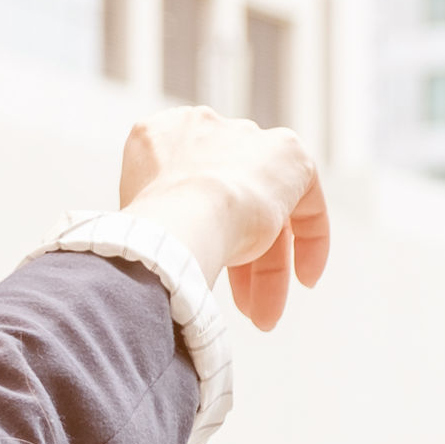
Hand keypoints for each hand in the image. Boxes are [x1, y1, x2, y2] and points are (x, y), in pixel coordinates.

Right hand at [115, 107, 330, 330]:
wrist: (182, 215)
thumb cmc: (147, 229)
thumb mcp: (137, 218)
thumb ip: (157, 218)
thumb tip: (163, 259)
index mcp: (160, 135)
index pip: (183, 177)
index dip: (195, 223)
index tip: (203, 258)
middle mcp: (207, 128)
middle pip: (227, 198)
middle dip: (234, 256)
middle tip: (238, 305)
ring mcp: (250, 140)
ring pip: (262, 211)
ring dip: (263, 269)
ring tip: (260, 315)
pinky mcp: (291, 157)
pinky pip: (303, 204)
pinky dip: (307, 244)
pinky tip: (304, 280)